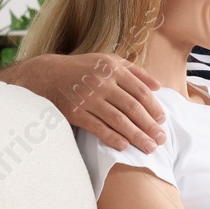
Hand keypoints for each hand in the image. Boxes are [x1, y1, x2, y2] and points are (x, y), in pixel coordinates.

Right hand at [7, 53, 167, 152]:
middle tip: (162, 139)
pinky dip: (112, 138)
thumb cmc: (84, 68)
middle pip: (132, 108)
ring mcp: (88, 98)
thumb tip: (158, 86)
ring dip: (136, 136)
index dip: (154, 108)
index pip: (140, 91)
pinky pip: (98, 128)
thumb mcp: (108, 61)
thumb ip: (135, 71)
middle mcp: (102, 82)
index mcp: (113, 69)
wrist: (47, 75)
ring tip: (149, 147)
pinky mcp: (75, 112)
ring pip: (118, 120)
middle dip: (149, 126)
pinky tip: (125, 146)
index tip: (163, 121)